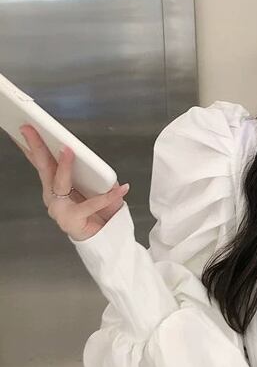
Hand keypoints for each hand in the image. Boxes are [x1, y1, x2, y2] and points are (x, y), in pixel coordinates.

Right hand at [9, 124, 128, 240]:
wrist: (105, 239)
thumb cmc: (98, 213)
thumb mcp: (96, 188)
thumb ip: (93, 174)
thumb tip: (91, 159)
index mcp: (56, 187)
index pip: (42, 162)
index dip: (33, 145)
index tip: (27, 128)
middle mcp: (53, 196)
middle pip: (44, 167)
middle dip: (37, 147)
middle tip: (31, 129)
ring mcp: (60, 209)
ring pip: (60, 183)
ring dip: (64, 165)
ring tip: (68, 150)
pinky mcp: (73, 220)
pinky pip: (91, 205)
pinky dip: (107, 197)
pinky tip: (120, 189)